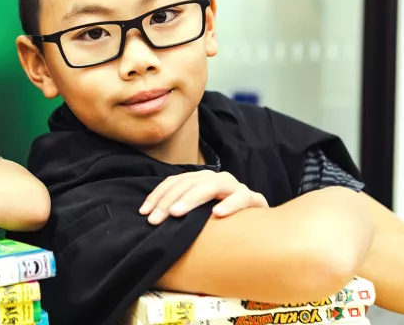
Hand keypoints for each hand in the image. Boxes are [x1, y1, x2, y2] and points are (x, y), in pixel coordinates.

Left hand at [139, 170, 267, 224]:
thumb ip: (179, 210)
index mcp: (201, 179)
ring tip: (177, 213)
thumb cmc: (220, 221)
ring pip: (212, 186)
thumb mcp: (197, 214)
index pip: (174, 182)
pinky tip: (217, 214)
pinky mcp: (254, 198)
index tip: (144, 212)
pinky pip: (242, 197)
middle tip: (156, 219)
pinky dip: (230, 204)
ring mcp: (235, 187)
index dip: (157, 196)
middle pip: (188, 184)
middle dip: (169, 201)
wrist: (259, 225)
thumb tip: (149, 218)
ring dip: (192, 198)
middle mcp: (217, 178)